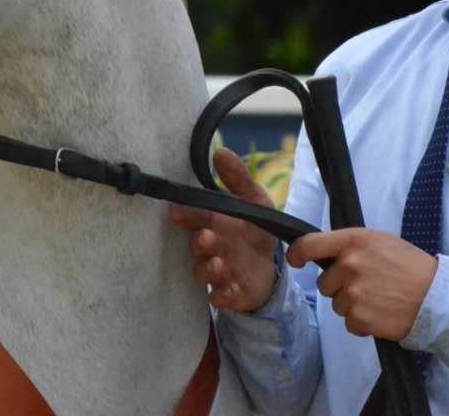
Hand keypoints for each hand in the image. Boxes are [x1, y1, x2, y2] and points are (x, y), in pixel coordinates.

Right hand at [169, 148, 279, 312]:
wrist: (270, 266)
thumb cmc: (255, 229)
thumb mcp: (254, 201)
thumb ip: (238, 179)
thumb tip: (220, 152)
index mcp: (212, 223)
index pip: (195, 218)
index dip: (186, 215)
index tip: (179, 211)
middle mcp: (210, 247)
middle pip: (197, 246)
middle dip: (199, 242)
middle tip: (207, 237)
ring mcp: (218, 271)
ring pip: (204, 272)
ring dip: (209, 269)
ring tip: (219, 264)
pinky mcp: (229, 292)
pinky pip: (220, 297)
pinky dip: (223, 295)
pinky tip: (230, 291)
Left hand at [286, 229, 437, 340]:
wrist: (439, 298)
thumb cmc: (411, 266)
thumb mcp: (381, 242)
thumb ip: (351, 245)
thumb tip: (325, 255)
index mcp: (354, 241)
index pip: (309, 245)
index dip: (297, 254)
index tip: (296, 261)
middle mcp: (349, 265)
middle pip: (324, 283)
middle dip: (340, 287)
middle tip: (368, 286)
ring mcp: (354, 293)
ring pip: (337, 304)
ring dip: (353, 306)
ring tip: (379, 299)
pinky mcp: (360, 318)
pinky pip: (349, 323)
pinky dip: (362, 323)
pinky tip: (382, 314)